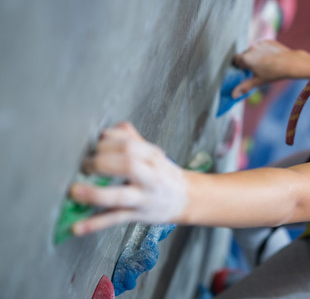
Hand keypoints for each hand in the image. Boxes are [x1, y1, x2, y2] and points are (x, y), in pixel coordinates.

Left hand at [69, 122, 186, 235]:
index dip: (106, 142)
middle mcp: (150, 176)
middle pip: (126, 164)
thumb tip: (111, 128)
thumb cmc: (165, 175)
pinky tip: (77, 227)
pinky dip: (94, 224)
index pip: (128, 144)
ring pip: (120, 195)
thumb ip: (133, 140)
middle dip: (100, 162)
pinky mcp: (137, 216)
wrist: (187, 199)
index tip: (93, 144)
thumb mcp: (154, 154)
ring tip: (74, 191)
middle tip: (84, 166)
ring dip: (94, 193)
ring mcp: (144, 198)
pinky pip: (114, 219)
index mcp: (152, 156)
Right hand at [232, 40, 294, 97]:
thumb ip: (244, 87)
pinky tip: (271, 58)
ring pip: (254, 49)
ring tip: (265, 63)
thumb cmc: (273, 73)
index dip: (239, 65)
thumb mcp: (258, 81)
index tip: (245, 70)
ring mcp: (260, 43)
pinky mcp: (268, 41)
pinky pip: (262, 46)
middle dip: (248, 60)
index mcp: (246, 58)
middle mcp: (251, 48)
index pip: (236, 59)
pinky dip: (264, 50)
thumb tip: (233, 95)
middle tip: (256, 69)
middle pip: (245, 54)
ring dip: (256, 55)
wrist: (290, 62)